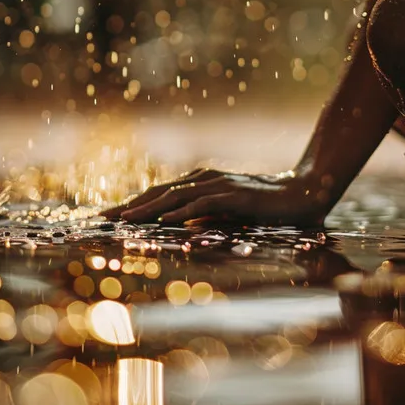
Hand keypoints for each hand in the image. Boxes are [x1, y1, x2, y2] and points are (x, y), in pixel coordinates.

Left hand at [102, 168, 329, 225]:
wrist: (301, 192)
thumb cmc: (265, 205)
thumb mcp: (229, 211)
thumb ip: (206, 214)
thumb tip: (181, 225)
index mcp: (203, 182)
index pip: (162, 193)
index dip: (135, 203)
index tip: (112, 215)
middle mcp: (206, 179)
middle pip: (161, 192)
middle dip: (131, 205)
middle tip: (104, 217)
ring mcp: (220, 184)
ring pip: (176, 195)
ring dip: (147, 207)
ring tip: (123, 219)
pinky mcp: (234, 194)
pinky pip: (202, 203)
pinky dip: (181, 211)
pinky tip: (163, 219)